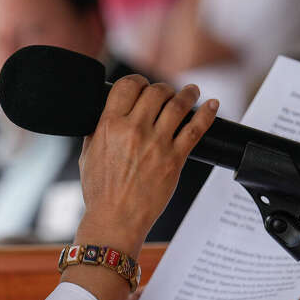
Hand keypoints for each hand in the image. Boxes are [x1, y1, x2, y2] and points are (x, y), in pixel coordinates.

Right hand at [76, 76, 218, 253]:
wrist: (115, 218)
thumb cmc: (99, 192)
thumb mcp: (87, 155)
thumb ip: (97, 130)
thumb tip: (106, 115)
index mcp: (109, 126)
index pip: (127, 85)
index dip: (138, 81)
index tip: (143, 85)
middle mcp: (133, 130)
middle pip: (155, 91)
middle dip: (163, 88)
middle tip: (166, 93)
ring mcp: (156, 144)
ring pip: (178, 105)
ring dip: (188, 94)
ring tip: (192, 91)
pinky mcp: (175, 159)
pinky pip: (196, 129)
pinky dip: (207, 113)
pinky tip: (212, 105)